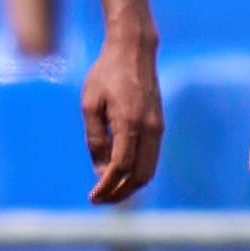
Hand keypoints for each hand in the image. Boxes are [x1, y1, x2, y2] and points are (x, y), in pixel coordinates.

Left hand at [80, 31, 161, 204]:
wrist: (134, 50)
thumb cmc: (106, 74)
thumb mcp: (90, 106)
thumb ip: (95, 139)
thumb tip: (101, 172)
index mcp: (129, 123)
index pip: (121, 167)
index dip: (107, 187)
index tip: (93, 198)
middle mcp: (149, 129)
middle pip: (140, 176)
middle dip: (120, 193)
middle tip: (99, 200)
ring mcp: (158, 128)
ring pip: (149, 170)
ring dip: (130, 186)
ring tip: (108, 192)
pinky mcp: (159, 126)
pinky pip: (151, 159)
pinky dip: (137, 172)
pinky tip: (119, 174)